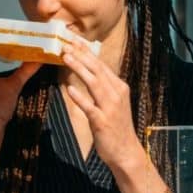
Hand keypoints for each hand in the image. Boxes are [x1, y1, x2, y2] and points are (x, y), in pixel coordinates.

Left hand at [60, 37, 148, 172]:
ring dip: (79, 69)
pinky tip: (69, 89)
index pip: (102, 66)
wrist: (126, 152)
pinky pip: (89, 107)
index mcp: (120, 88)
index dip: (88, 53)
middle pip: (98, 71)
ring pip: (94, 84)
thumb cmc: (117, 127)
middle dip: (82, 55)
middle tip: (66, 43)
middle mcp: (117, 95)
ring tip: (65, 57)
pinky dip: (80, 98)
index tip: (75, 40)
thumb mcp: (114, 103)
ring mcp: (110, 108)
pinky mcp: (102, 122)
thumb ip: (104, 88)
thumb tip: (91, 73)